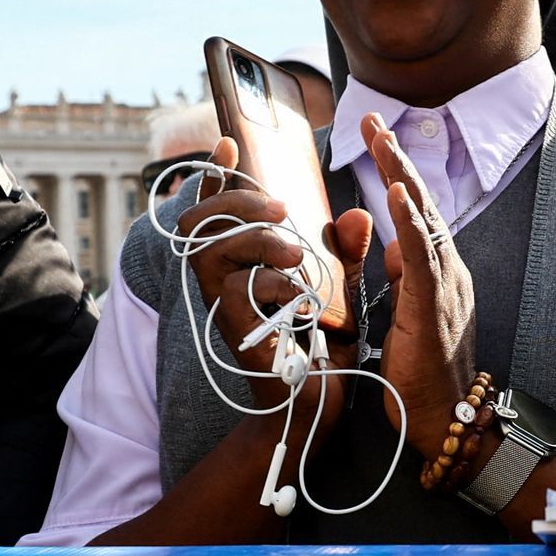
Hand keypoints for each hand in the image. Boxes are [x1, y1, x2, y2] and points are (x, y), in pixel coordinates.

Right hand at [183, 138, 339, 375]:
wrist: (316, 410)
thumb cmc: (322, 352)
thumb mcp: (341, 293)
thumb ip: (345, 254)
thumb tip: (357, 214)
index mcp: (241, 267)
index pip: (214, 211)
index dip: (216, 176)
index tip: (229, 144)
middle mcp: (223, 284)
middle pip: (197, 223)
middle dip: (235, 203)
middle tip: (280, 210)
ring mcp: (225, 310)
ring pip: (211, 253)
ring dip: (255, 242)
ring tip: (297, 255)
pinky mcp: (237, 335)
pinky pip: (237, 293)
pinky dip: (272, 286)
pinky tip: (302, 300)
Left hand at [356, 113, 479, 455]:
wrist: (447, 422)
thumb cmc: (422, 376)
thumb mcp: (403, 314)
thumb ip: (397, 278)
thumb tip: (390, 243)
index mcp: (436, 272)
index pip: (414, 211)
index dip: (394, 173)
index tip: (374, 137)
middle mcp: (447, 271)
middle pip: (421, 203)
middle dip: (396, 160)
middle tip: (373, 120)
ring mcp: (445, 286)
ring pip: (423, 220)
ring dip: (401, 177)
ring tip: (382, 141)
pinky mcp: (433, 307)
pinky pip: (422, 256)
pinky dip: (410, 222)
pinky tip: (399, 193)